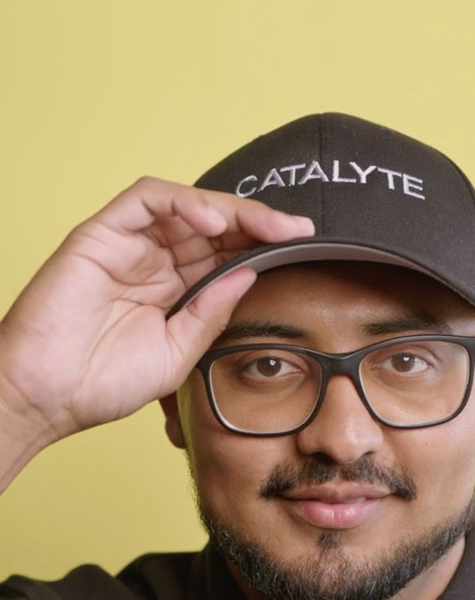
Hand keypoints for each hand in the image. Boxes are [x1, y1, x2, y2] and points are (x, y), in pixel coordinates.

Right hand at [0, 176, 313, 443]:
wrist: (47, 398)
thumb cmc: (103, 383)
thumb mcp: (177, 352)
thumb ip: (210, 311)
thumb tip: (249, 273)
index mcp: (173, 291)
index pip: (224, 255)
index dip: (261, 247)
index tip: (301, 248)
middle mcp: (153, 263)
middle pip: (212, 226)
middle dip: (258, 223)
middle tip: (298, 230)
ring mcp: (127, 246)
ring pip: (185, 206)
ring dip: (230, 209)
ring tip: (268, 225)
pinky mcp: (100, 234)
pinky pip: (145, 200)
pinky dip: (182, 202)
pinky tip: (213, 221)